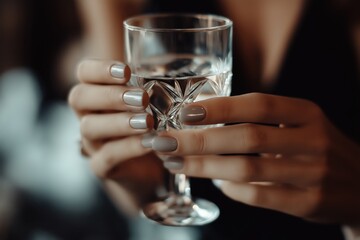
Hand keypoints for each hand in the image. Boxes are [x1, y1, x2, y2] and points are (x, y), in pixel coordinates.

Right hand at [68, 59, 162, 211]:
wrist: (150, 169)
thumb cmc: (151, 125)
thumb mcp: (153, 103)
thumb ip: (154, 86)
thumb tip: (178, 70)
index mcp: (97, 93)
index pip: (84, 72)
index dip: (99, 69)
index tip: (127, 71)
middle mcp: (88, 115)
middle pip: (79, 97)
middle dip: (110, 95)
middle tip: (143, 98)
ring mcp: (92, 142)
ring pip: (89, 127)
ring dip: (120, 122)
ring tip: (148, 122)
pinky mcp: (101, 166)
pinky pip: (107, 156)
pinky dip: (129, 147)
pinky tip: (150, 142)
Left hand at [149, 93, 359, 224]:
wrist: (359, 184)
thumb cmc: (315, 147)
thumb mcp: (299, 123)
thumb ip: (261, 118)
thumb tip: (204, 117)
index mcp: (306, 113)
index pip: (258, 104)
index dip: (219, 108)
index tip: (184, 113)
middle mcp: (312, 139)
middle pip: (247, 138)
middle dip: (200, 140)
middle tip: (166, 142)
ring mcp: (312, 173)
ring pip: (248, 169)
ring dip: (205, 166)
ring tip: (177, 163)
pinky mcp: (308, 203)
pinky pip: (259, 196)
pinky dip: (231, 189)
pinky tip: (215, 182)